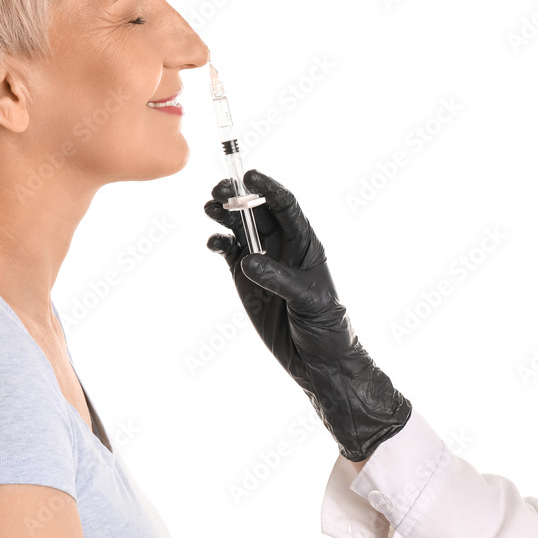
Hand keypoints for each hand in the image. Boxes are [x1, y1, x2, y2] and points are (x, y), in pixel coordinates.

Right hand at [204, 168, 410, 461]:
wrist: (317, 362)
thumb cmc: (327, 327)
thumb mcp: (310, 301)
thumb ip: (279, 279)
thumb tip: (248, 261)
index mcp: (305, 244)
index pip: (285, 206)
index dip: (267, 188)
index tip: (248, 175)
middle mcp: (282, 247)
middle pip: (256, 212)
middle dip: (237, 197)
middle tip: (219, 191)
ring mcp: (262, 262)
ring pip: (239, 228)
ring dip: (224, 215)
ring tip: (209, 208)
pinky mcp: (245, 280)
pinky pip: (229, 252)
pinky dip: (219, 243)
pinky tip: (214, 242)